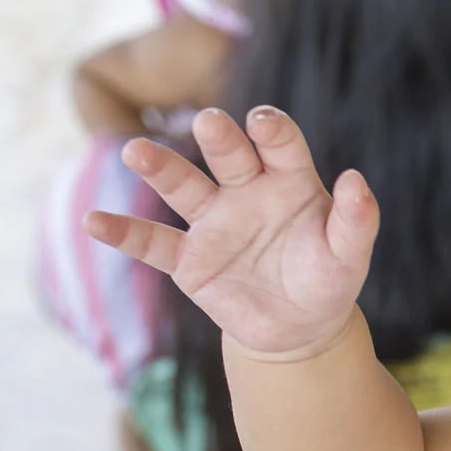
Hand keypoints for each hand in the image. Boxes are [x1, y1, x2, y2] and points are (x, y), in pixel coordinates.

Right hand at [82, 105, 376, 356]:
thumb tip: (357, 180)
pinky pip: (153, 242)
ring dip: (159, 167)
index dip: (271, 130)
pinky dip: (124, 233)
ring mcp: (213, 221)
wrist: (299, 329)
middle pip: (228, 155)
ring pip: (183, 186)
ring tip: (134, 152)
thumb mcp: (349, 255)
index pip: (279, 145)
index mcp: (288, 180)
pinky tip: (94, 221)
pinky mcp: (189, 259)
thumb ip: (356, 219)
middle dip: (217, 136)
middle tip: (208, 120)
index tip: (262, 122)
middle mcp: (246, 190)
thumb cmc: (327, 280)